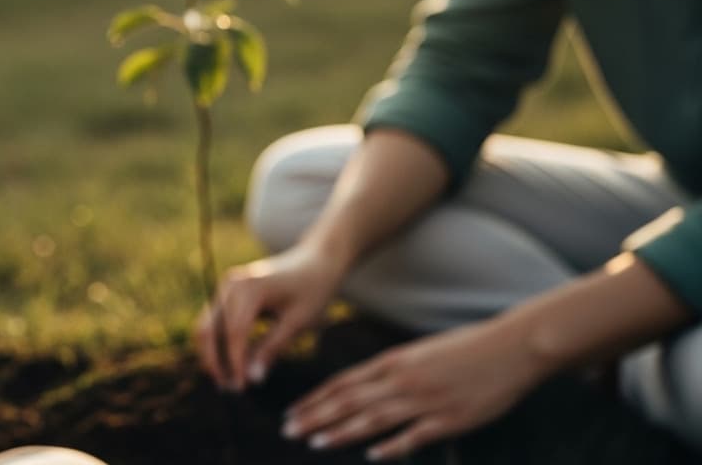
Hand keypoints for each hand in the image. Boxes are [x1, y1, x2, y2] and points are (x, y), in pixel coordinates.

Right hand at [194, 242, 344, 390]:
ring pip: (207, 326)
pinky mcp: (227, 291)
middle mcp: (231, 284)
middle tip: (228, 389)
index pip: (233, 334)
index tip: (240, 388)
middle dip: (215, 361)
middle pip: (209, 329)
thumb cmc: (313, 291)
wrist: (316, 262)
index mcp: (250, 288)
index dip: (234, 364)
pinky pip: (215, 320)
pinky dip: (219, 343)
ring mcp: (226, 285)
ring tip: (228, 380)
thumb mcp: (298, 322)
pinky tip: (231, 363)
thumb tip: (252, 378)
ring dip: (213, 354)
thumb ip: (272, 348)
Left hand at [283, 318, 546, 459]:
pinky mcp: (449, 419)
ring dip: (340, 432)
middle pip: (349, 401)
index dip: (315, 398)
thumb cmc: (465, 348)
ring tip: (315, 442)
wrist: (512, 347)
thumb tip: (362, 387)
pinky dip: (391, 446)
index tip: (292, 411)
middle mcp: (403, 380)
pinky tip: (371, 455)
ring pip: (372, 419)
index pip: (343, 382)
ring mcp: (425, 401)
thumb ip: (391, 371)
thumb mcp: (419, 353)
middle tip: (289, 430)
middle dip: (316, 416)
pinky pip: (413, 436)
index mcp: (393, 361)